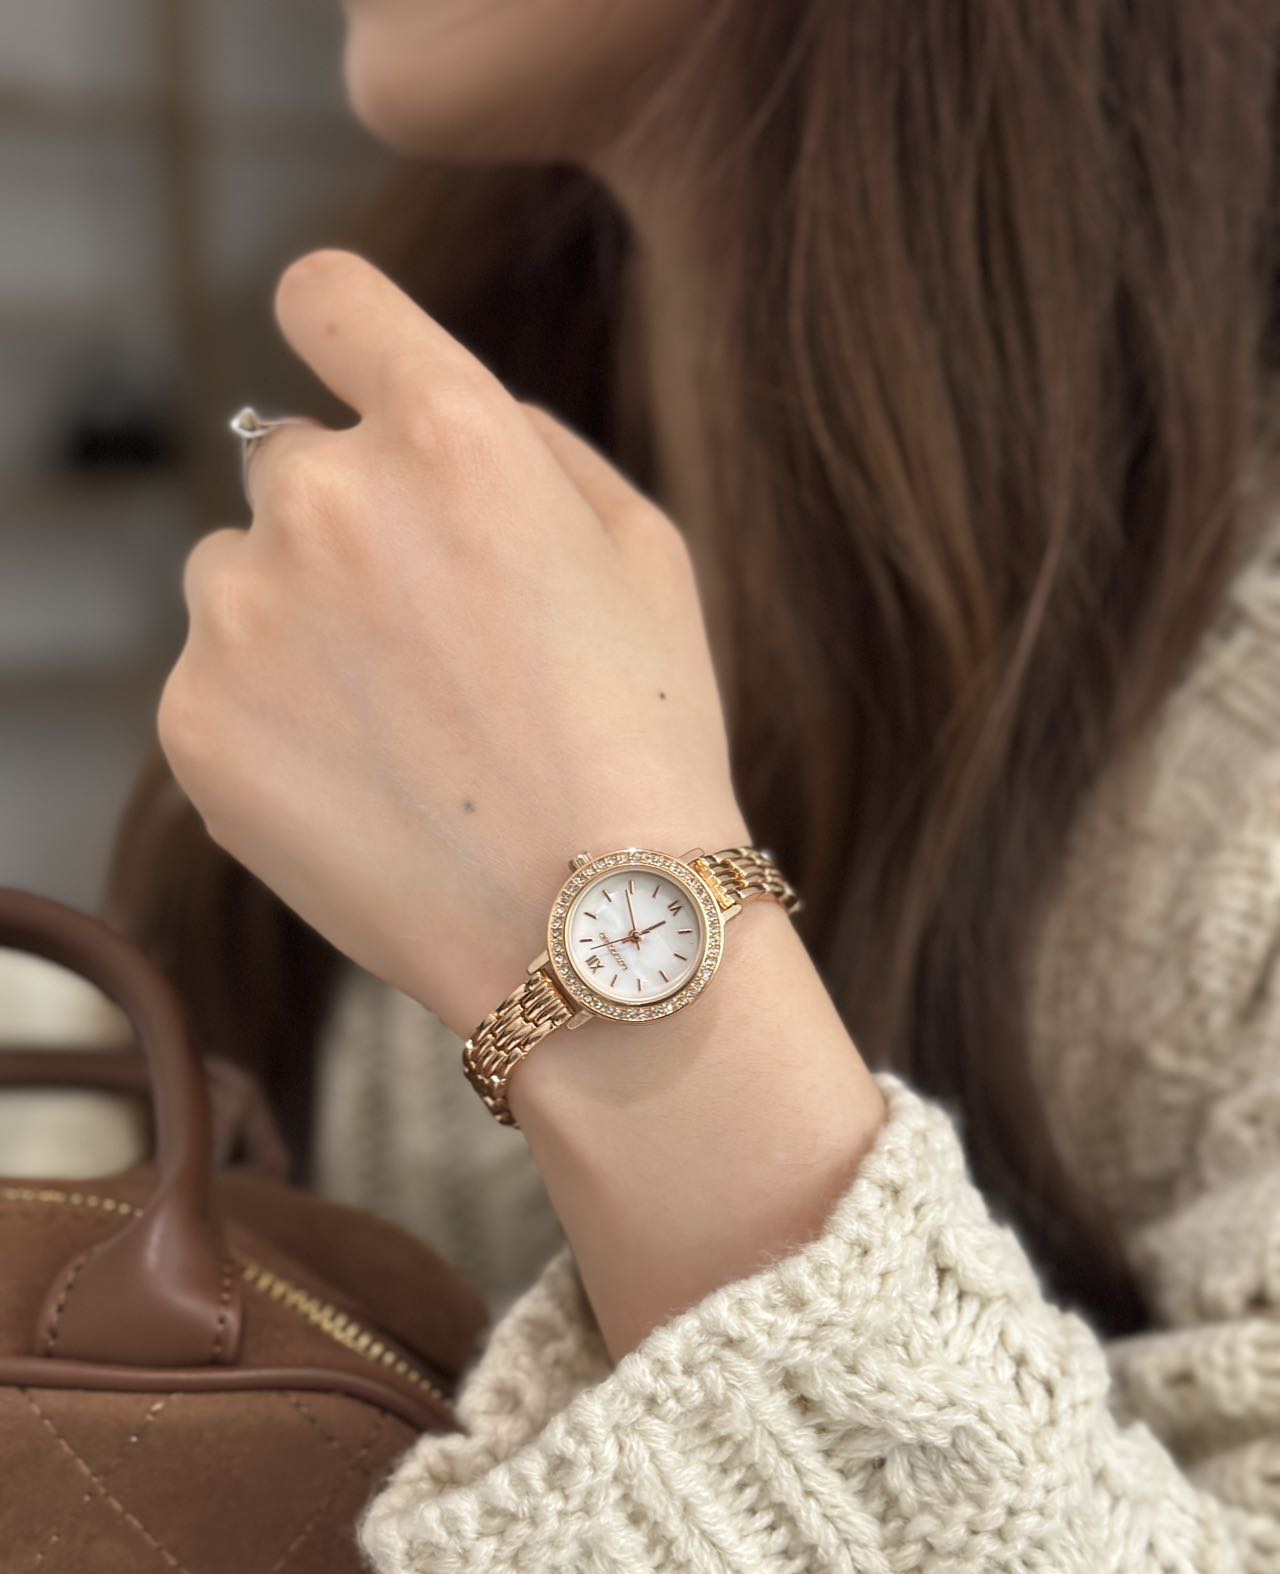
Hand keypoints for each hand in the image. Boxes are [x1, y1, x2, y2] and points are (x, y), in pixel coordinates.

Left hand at [158, 251, 747, 1035]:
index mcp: (449, 432)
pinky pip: (214, 678)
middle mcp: (326, 497)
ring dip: (297, 618)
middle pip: (289, 457)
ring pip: (239, 573)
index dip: (340, 330)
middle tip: (426, 637)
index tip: (350, 370)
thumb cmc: (644, 738)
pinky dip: (270, 717)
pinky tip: (362, 785)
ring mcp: (244, 613)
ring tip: (398, 728)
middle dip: (349, 520)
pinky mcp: (193, 722)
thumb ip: (530, 442)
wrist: (592, 931)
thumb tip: (446, 411)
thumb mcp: (646, 552)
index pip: (327, 297)